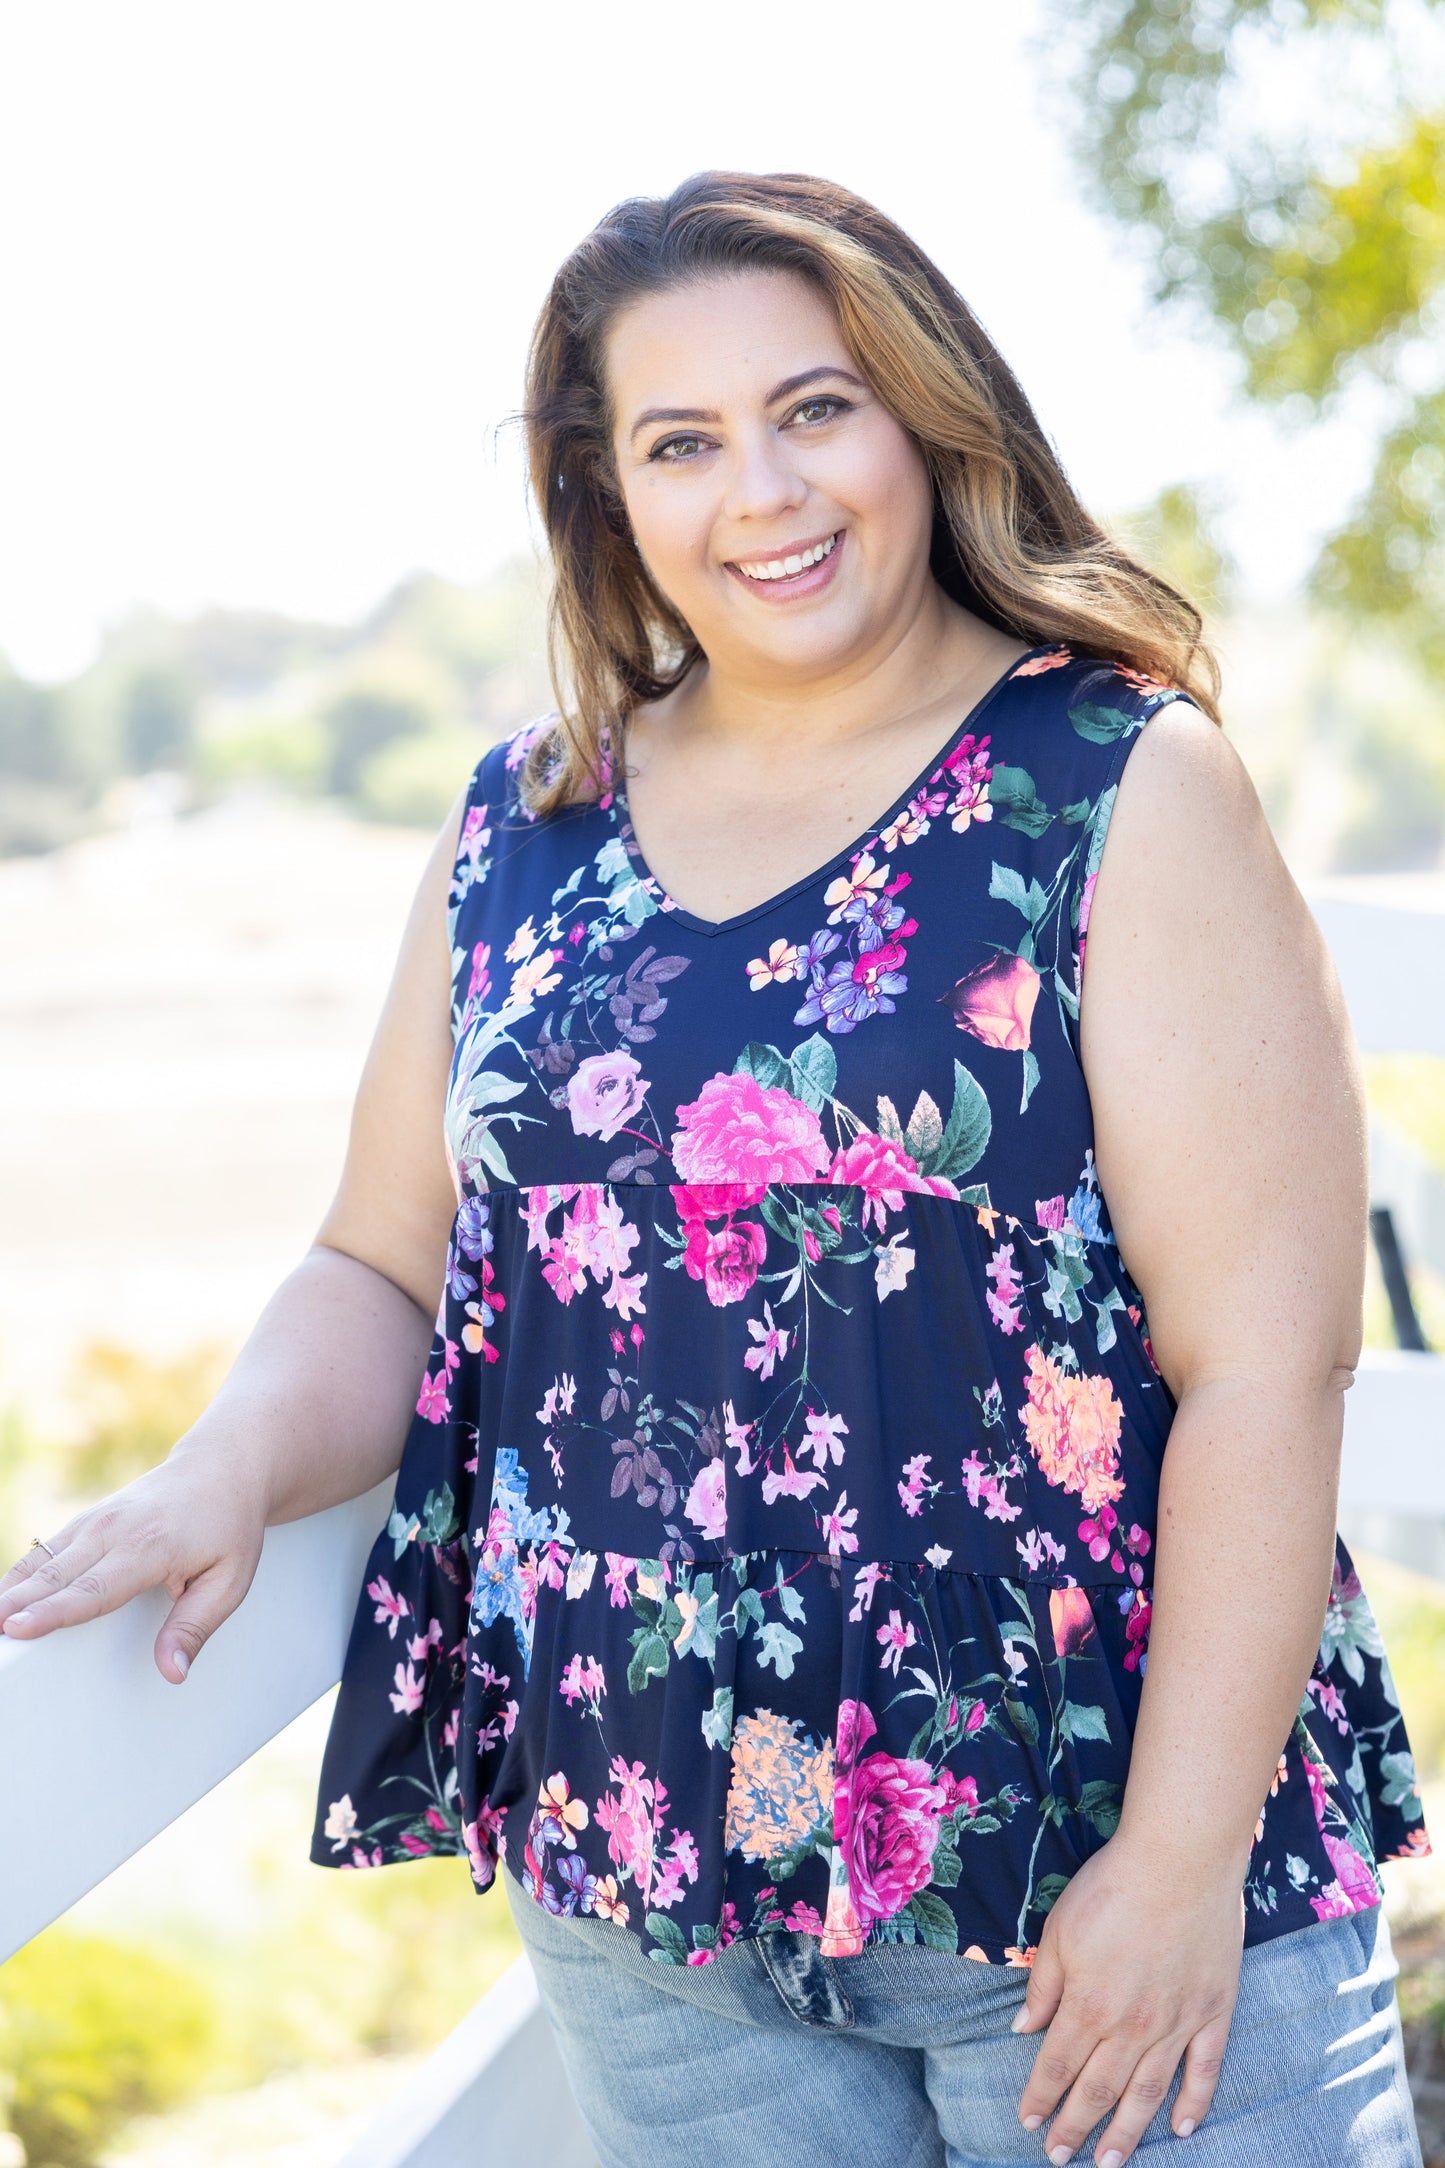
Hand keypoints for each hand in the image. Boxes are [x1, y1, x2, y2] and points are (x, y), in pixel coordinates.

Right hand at [0, 1444, 267, 1683]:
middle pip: (55, 1577)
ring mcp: (95, 1522)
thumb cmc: (229, 1527)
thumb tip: (172, 1672)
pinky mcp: (85, 1521)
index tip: (18, 1629)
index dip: (53, 1612)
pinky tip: (2, 1601)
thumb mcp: (230, 1580)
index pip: (93, 1588)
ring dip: (9, 1593)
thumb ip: (195, 1627)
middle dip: (15, 1607)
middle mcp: (114, 1531)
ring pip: (41, 1562)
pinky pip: (44, 1552)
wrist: (222, 1468)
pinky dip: (18, 1576)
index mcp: (150, 1548)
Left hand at [1012, 1828, 1244, 2163]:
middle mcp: (1132, 2027)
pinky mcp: (1213, 2012)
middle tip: (1059, 2158)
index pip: (1057, 2065)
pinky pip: (1204, 2071)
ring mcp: (1176, 2024)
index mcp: (1088, 2005)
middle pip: (1099, 2090)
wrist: (1180, 1861)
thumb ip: (1044, 1985)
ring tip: (1109, 2162)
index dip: (1041, 2098)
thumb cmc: (1112, 1887)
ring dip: (1127, 2132)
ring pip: (1147, 2093)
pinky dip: (1194, 2104)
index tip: (1027, 2123)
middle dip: (1075, 2127)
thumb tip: (1025, 2029)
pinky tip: (1183, 2130)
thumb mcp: (1060, 1929)